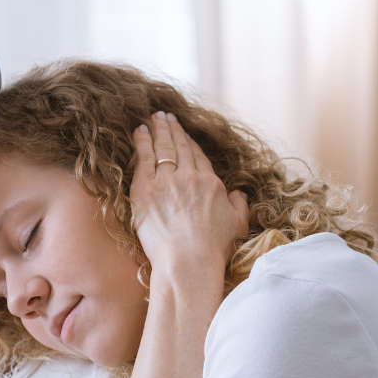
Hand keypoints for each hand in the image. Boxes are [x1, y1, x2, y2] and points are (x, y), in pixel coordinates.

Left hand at [130, 112, 248, 286]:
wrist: (188, 261)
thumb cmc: (214, 248)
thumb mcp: (238, 224)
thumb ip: (239, 204)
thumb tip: (237, 193)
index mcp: (210, 182)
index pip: (197, 156)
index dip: (189, 142)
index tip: (184, 134)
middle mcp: (189, 176)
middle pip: (179, 146)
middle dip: (172, 129)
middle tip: (165, 116)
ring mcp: (166, 181)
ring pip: (162, 147)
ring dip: (157, 130)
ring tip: (152, 118)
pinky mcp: (145, 190)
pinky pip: (143, 158)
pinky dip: (142, 142)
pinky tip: (139, 131)